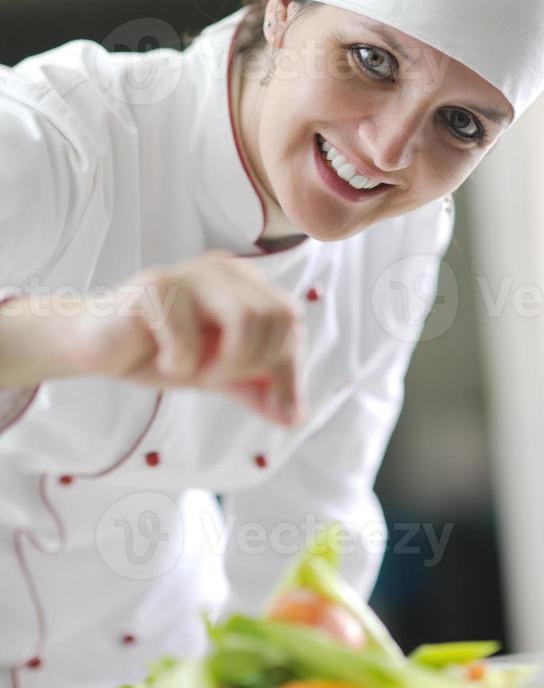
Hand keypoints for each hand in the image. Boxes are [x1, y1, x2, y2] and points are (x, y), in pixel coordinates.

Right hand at [70, 250, 307, 426]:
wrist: (103, 350)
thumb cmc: (166, 354)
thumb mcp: (223, 375)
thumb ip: (261, 390)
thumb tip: (296, 417)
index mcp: (246, 283)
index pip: (291, 320)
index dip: (288, 370)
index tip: (271, 405)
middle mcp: (223, 269)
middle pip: (277, 316)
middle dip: (253, 363)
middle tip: (216, 377)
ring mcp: (188, 274)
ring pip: (244, 317)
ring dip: (224, 364)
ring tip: (195, 372)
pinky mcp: (153, 287)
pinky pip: (187, 334)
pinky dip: (180, 363)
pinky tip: (163, 361)